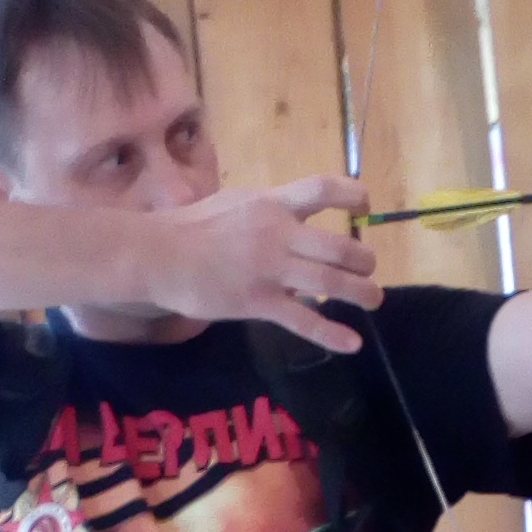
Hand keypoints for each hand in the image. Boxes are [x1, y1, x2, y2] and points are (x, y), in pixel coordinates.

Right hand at [143, 176, 383, 349]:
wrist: (158, 255)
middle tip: (368, 268)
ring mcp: (270, 270)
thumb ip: (267, 208)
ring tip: (374, 299)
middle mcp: (278, 234)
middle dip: (363, 259)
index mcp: (271, 204)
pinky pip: (303, 320)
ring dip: (361, 292)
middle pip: (339, 245)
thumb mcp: (234, 203)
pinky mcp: (259, 302)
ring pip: (331, 282)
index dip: (353, 195)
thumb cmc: (190, 228)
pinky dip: (332, 333)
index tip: (365, 205)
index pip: (322, 189)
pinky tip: (353, 343)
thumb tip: (292, 211)